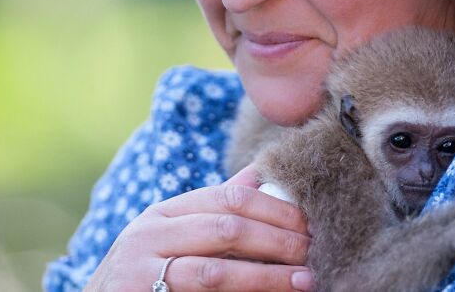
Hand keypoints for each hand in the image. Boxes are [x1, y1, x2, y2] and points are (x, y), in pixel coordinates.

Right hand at [83, 165, 313, 290]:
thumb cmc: (144, 274)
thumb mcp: (170, 235)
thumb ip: (213, 209)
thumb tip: (261, 174)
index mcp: (162, 213)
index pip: (228, 198)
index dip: (274, 208)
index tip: (309, 221)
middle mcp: (149, 237)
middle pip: (227, 229)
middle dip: (278, 240)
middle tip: (312, 250)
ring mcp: (141, 274)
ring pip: (216, 273)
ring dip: (267, 277)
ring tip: (304, 280)